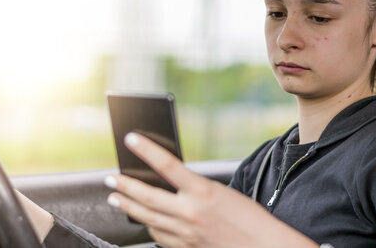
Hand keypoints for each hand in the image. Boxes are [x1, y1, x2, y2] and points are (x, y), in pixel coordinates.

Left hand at [105, 132, 317, 247]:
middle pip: (148, 197)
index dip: (146, 150)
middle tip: (110, 178)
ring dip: (128, 206)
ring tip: (116, 197)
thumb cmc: (250, 218)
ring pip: (148, 218)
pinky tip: (142, 220)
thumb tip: (170, 181)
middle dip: (125, 186)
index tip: (130, 138)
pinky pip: (159, 237)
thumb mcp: (223, 193)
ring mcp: (187, 233)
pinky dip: (148, 226)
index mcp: (204, 192)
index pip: (168, 165)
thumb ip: (196, 188)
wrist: (264, 247)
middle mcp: (191, 213)